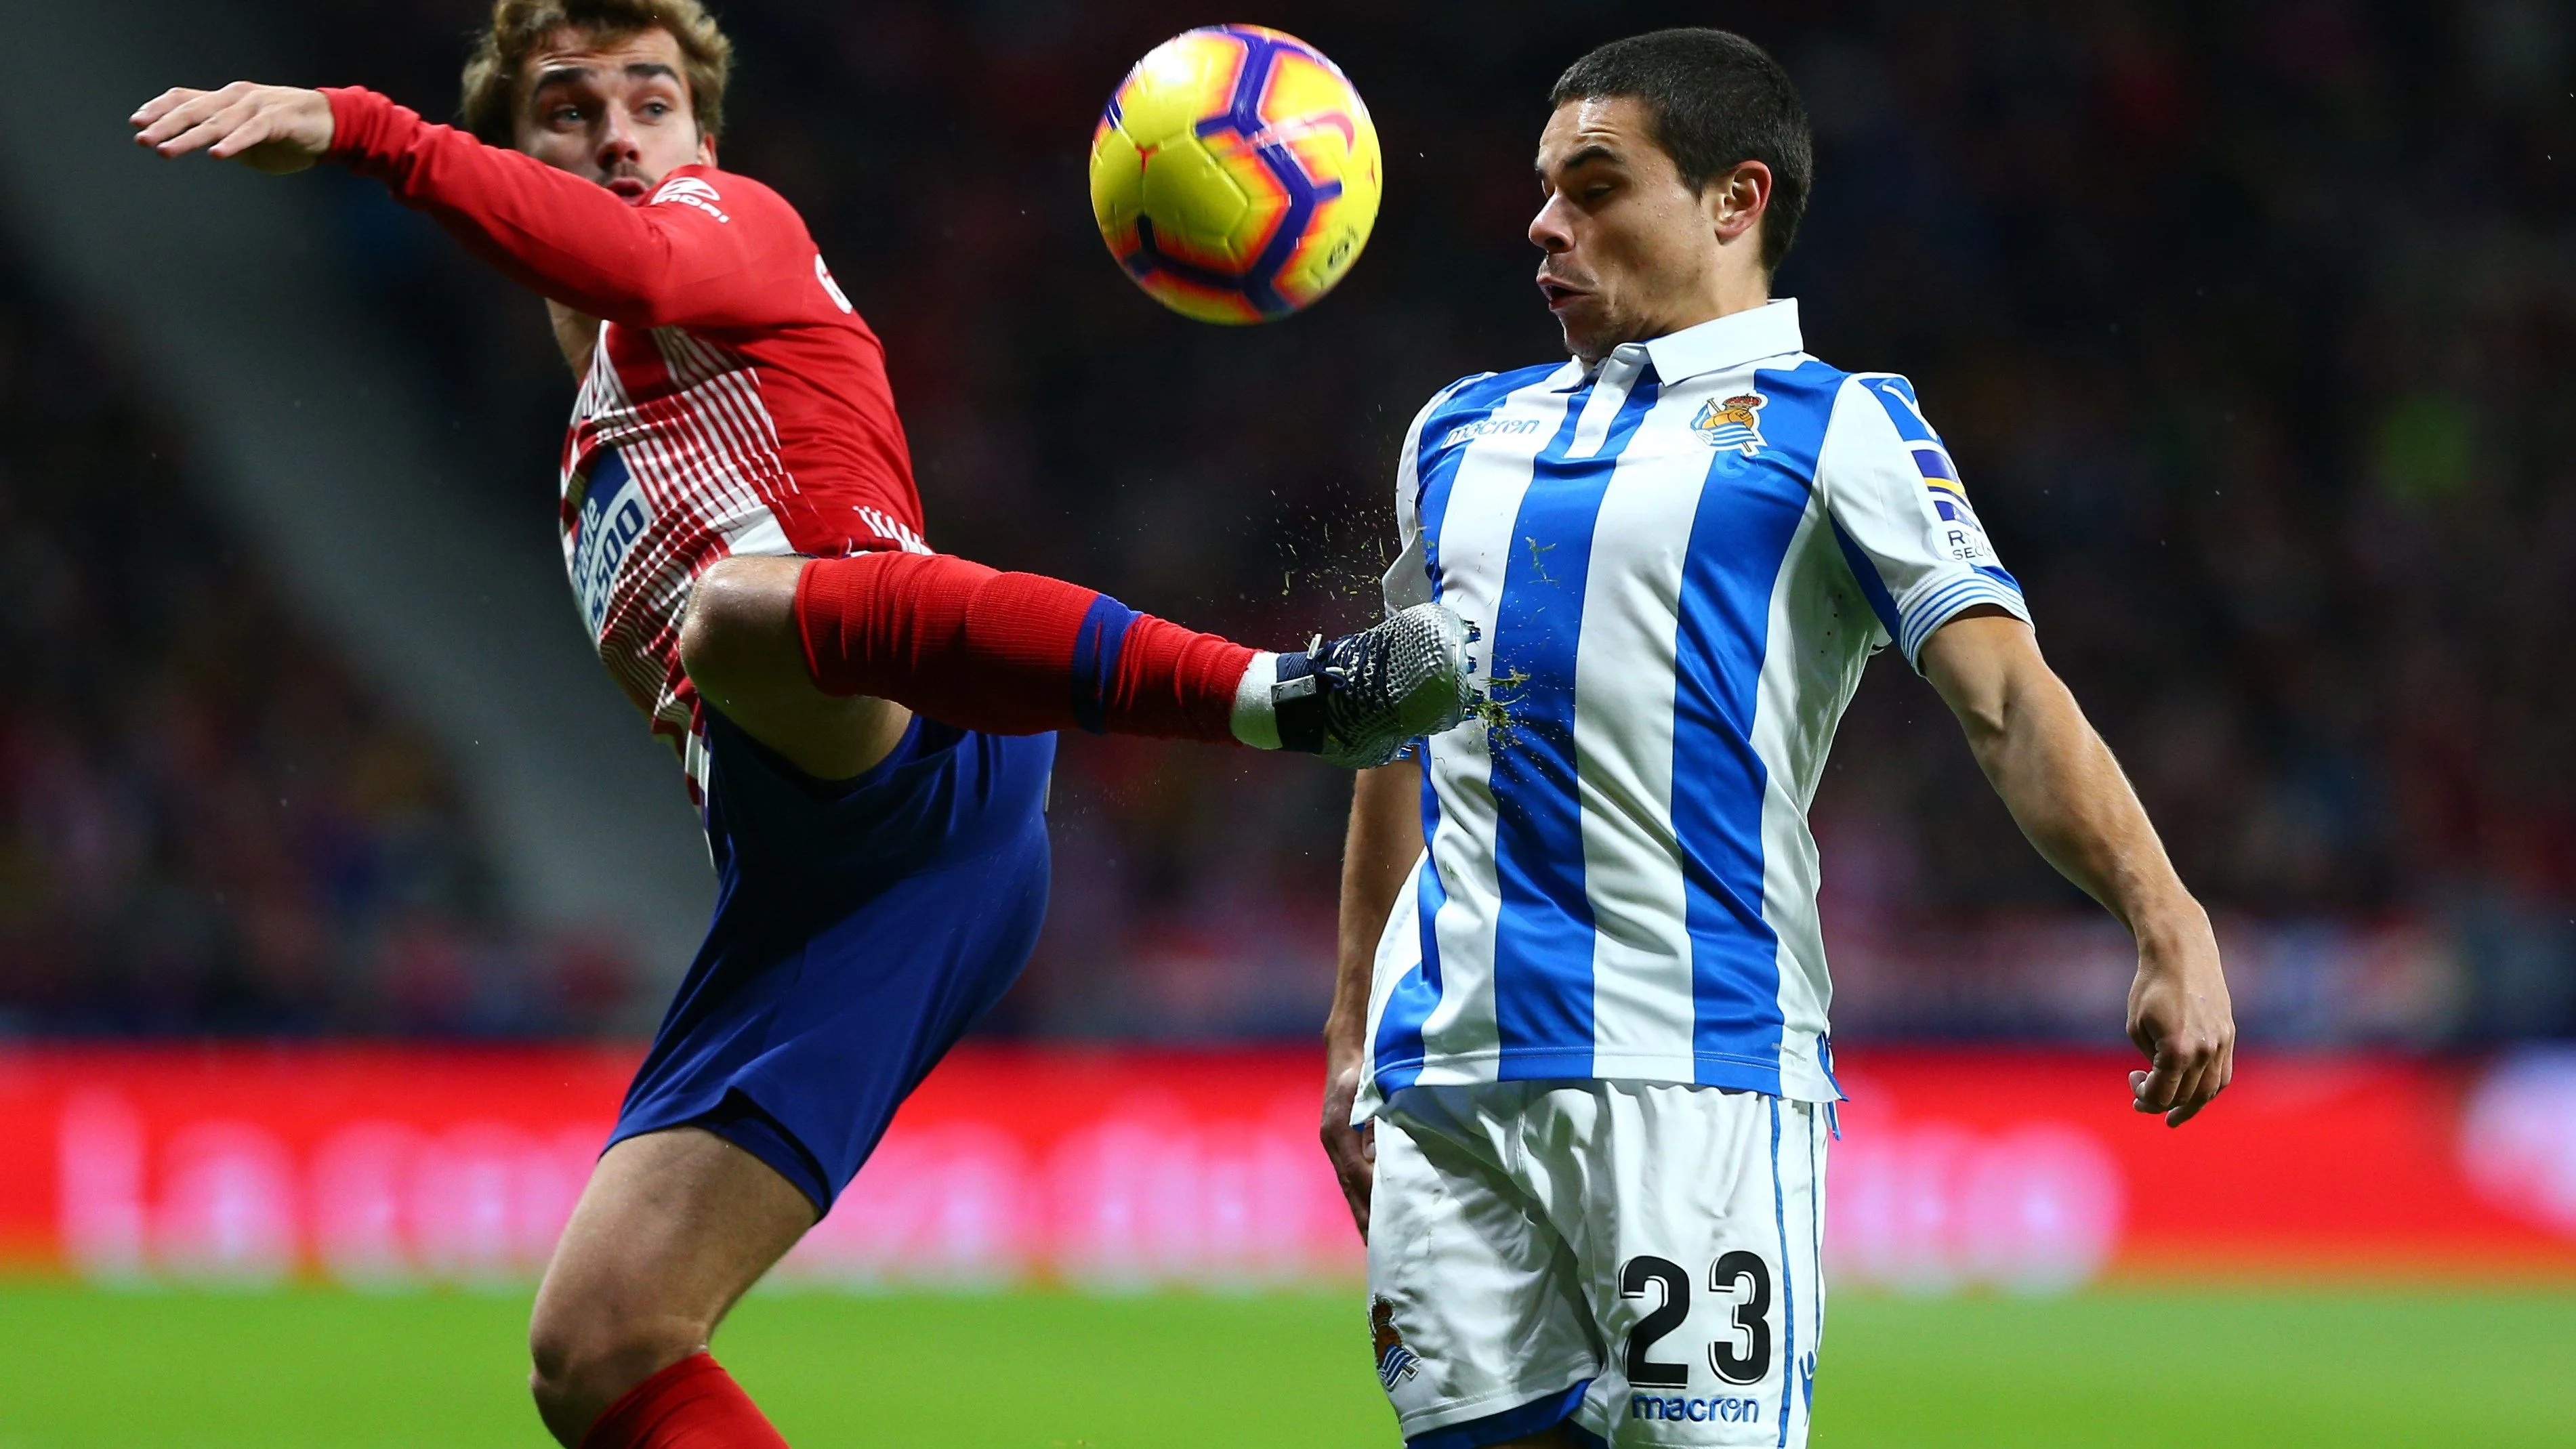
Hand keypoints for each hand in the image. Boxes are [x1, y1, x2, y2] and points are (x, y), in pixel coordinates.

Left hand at [131, 83, 333, 173]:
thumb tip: (205, 147)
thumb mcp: (249, 138)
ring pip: (216, 121)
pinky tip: (217, 154)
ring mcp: (256, 107)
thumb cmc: (290, 134)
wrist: (333, 125)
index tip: (137, 122)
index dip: (159, 108)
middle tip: (142, 139)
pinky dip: (234, 143)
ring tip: (166, 151)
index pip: (185, 98)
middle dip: (163, 125)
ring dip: (189, 137)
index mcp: (227, 100)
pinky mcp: (278, 120)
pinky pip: (251, 132)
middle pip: (193, 109)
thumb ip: (226, 139)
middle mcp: (236, 98)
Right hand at [1319, 1054, 1374, 1238]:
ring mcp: (1337, 1145)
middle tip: (1385, 1254)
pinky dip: (1366, 1199)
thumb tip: (1383, 1157)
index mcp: (1339, 1131)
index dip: (1375, 1203)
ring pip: (1352, 1188)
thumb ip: (1378, 1121)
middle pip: (1352, 1190)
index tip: (1388, 1230)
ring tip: (1383, 1246)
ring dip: (1366, 1215)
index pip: (1359, 1176)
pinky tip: (1377, 1216)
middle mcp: (1334, 1142)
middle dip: (1368, 1222)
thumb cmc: (1366, 1063)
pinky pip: (1354, 1179)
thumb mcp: (1374, 1088)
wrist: (1348, 1046)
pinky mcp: (1343, 1144)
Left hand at [2124, 914, 2234, 1126]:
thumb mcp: (2136, 1026)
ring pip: (2209, 1091)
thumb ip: (2151, 1061)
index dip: (2144, 1096)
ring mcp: (2221, 1045)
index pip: (2163, 1094)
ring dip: (2190, 1106)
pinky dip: (2208, 1089)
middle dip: (2161, 1103)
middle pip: (2185, 1096)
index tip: (2132, 1079)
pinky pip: (2223, 1075)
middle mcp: (2205, 1052)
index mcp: (2177, 1050)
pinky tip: (2194, 1093)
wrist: (2182, 953)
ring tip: (2174, 1114)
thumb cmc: (2151, 987)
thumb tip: (2160, 1083)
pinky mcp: (2229, 1036)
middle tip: (2141, 1100)